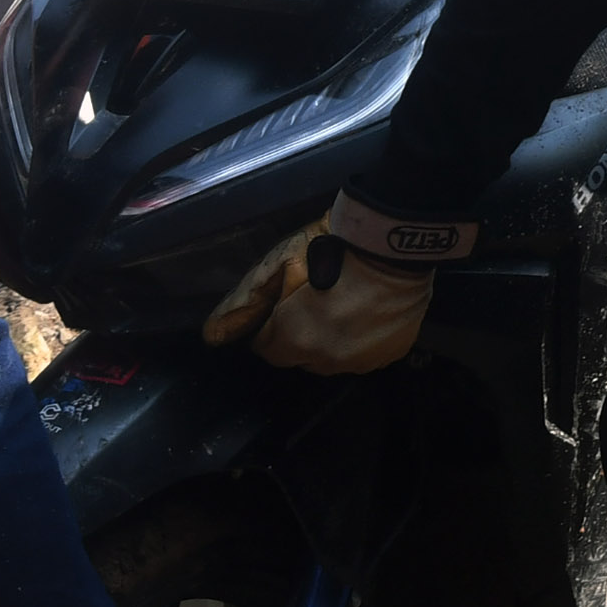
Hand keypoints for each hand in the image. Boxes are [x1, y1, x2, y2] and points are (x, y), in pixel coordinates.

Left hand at [205, 194, 477, 371]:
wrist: (394, 245)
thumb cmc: (332, 248)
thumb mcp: (281, 265)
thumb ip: (246, 302)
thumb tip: (212, 334)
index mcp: (294, 340)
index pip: (267, 348)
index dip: (271, 327)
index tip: (282, 308)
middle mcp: (325, 361)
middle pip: (301, 356)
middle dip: (301, 334)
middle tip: (314, 301)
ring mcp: (360, 361)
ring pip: (333, 358)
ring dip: (331, 340)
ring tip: (343, 305)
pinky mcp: (389, 355)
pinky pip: (364, 355)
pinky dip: (361, 339)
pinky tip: (366, 313)